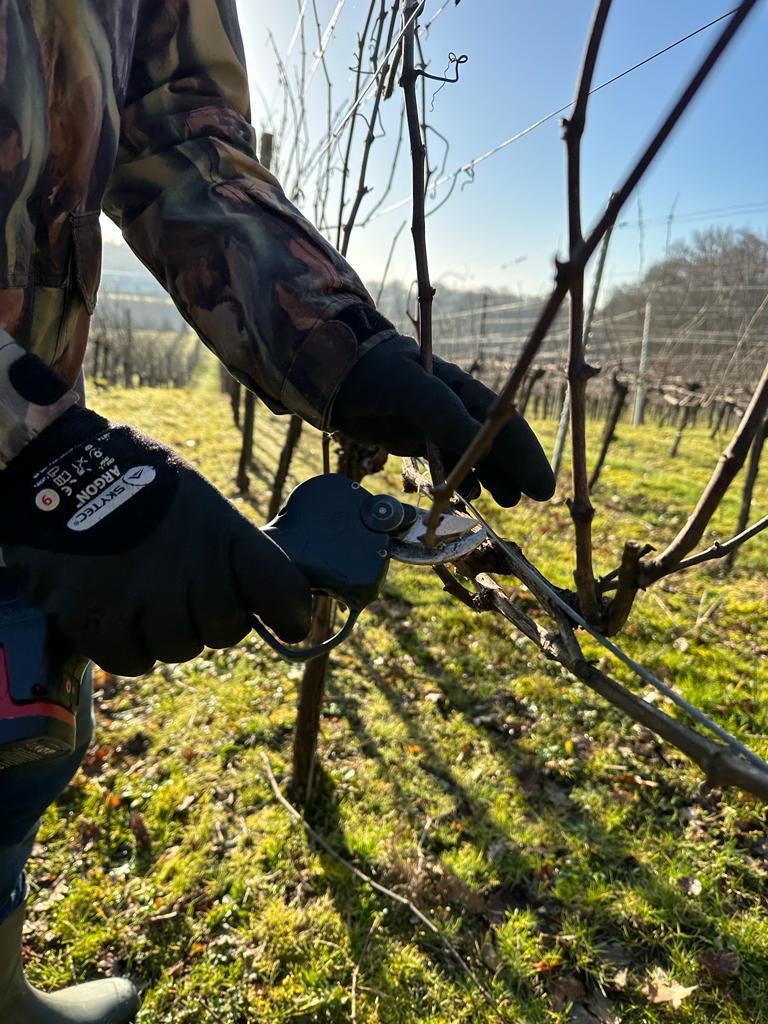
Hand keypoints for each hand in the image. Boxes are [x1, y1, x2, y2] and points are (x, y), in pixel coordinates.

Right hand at [0, 381, 310, 675]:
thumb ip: (232, 545)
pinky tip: (119, 616)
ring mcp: (140, 598)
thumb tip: (268, 595)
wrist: (55, 470)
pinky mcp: (94, 620)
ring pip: (179, 648)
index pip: (282, 590)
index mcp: (221, 531)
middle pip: (227, 631)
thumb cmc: (134, 480)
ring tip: (146, 595)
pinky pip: (133, 661)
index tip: (289, 622)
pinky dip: (130, 647)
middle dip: (213, 618)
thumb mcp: (197, 498)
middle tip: (189, 592)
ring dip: (168, 632)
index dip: (290, 612)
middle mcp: (189, 569)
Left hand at [332, 336, 554, 505]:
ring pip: (476, 456)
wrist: (335, 377)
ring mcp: (437, 426)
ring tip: (507, 500)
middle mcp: (456, 408)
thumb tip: (483, 445)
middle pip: (496, 443)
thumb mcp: (413, 391)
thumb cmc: (375, 375)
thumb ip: (446, 416)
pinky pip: (449, 463)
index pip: (504, 426)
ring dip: (494, 478)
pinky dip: (461, 479)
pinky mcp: (418, 439)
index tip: (542, 486)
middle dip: (517, 470)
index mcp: (462, 391)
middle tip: (535, 497)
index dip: (526, 456)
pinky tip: (468, 493)